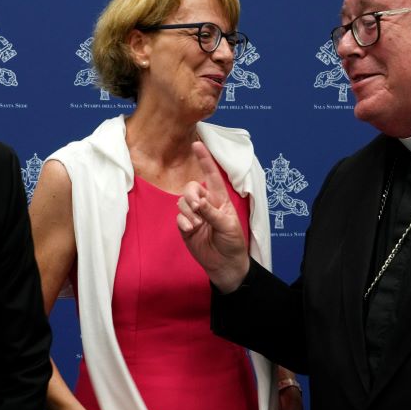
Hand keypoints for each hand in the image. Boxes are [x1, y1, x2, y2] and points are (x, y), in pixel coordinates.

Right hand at [176, 142, 249, 292]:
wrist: (225, 264)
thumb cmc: (232, 243)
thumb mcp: (227, 225)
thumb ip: (211, 212)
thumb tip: (197, 202)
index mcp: (219, 199)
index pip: (211, 176)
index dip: (204, 160)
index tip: (197, 144)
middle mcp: (205, 204)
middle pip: (190, 188)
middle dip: (191, 195)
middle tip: (197, 207)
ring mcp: (194, 215)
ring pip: (182, 202)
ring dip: (188, 212)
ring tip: (197, 225)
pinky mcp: (186, 227)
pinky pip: (178, 217)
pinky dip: (183, 222)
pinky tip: (191, 230)